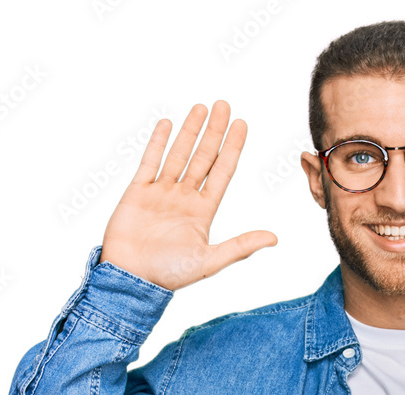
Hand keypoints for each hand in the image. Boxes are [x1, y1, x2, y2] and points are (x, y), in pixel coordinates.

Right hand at [99, 101, 276, 290]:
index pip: (222, 172)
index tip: (241, 124)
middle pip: (203, 157)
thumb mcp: (210, 261)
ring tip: (201, 107)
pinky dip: (158, 143)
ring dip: (190, 131)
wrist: (131, 278)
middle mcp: (184, 198)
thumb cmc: (169, 275)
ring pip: (179, 154)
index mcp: (203, 212)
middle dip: (214, 132)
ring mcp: (161, 193)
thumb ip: (240, 246)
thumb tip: (274, 238)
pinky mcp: (138, 192)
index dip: (232, 148)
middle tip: (224, 105)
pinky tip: (167, 124)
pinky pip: (150, 161)